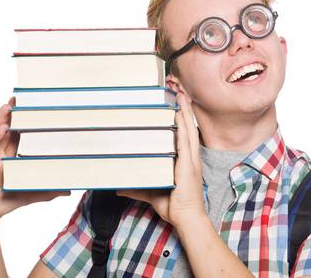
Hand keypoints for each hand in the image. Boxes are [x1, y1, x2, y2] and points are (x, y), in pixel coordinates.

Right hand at [0, 99, 68, 219]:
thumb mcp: (26, 195)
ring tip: (9, 107)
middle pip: (4, 132)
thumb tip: (67, 190)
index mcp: (6, 161)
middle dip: (12, 116)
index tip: (32, 113)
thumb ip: (46, 191)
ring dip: (1, 120)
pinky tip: (2, 127)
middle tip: (19, 100)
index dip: (23, 126)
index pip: (17, 139)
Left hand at [117, 92, 205, 224]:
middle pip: (188, 128)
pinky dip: (184, 126)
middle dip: (184, 110)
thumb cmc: (173, 206)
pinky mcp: (188, 165)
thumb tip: (119, 188)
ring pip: (188, 131)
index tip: (175, 105)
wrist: (185, 218)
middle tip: (178, 93)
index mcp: (185, 162)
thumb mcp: (151, 193)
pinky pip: (186, 141)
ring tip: (180, 96)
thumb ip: (136, 188)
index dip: (181, 120)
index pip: (183, 136)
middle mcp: (190, 159)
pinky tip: (180, 114)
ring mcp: (190, 161)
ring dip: (185, 113)